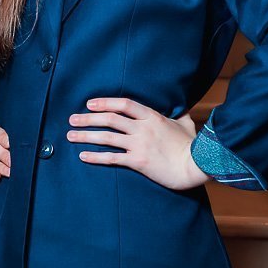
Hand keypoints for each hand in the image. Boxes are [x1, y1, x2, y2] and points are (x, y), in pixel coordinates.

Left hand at [67, 96, 210, 190]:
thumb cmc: (192, 146)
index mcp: (152, 117)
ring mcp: (140, 145)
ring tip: (70, 136)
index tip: (89, 103)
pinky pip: (112, 158)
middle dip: (88, 118)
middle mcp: (143, 128)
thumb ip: (178, 115)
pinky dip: (95, 157)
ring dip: (86, 136)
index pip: (124, 104)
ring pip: (107, 137)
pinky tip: (82, 156)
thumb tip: (178, 108)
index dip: (105, 102)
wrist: (197, 165)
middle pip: (109, 119)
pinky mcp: (138, 161)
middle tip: (72, 119)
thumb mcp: (185, 124)